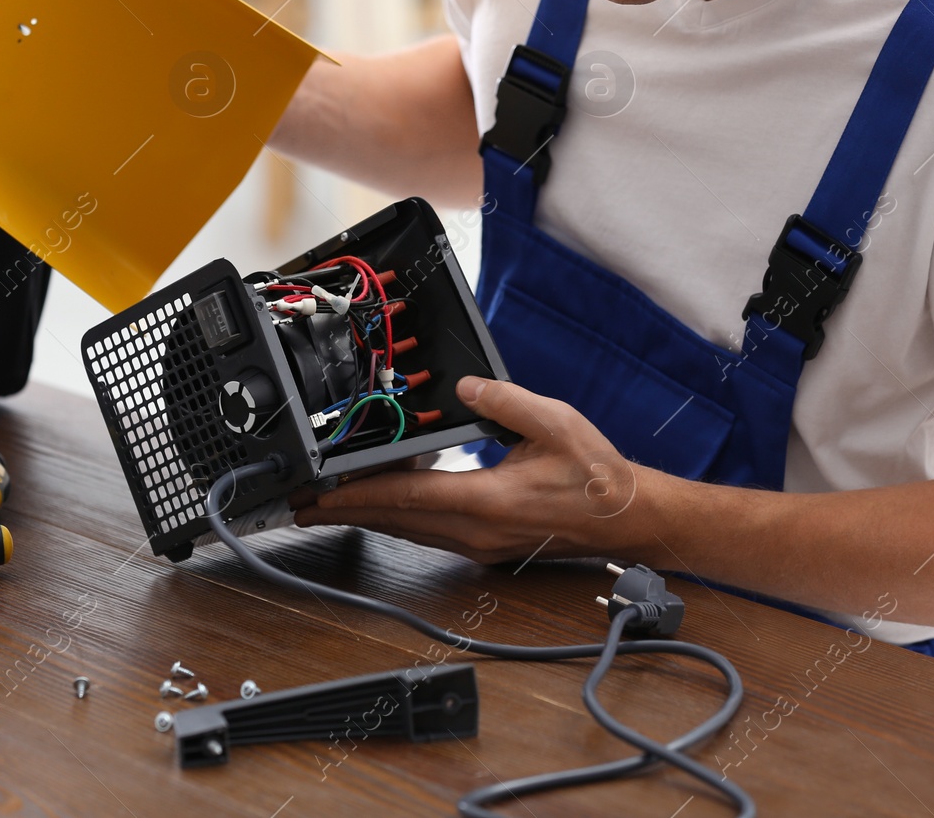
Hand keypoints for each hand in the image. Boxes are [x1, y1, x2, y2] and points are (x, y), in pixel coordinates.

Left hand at [292, 376, 665, 563]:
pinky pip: (428, 533)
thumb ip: (505, 402)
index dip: (355, 496)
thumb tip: (466, 388)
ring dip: (368, 516)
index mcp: (488, 503)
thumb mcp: (555, 424)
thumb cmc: (599, 477)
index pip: (406, 498)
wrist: (630, 520)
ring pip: (409, 531)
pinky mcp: (486, 546)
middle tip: (303, 503)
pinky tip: (388, 501)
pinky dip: (400, 516)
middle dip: (344, 511)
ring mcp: (480, 545)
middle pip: (395, 521)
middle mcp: (476, 532)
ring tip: (330, 505)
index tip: (318, 495)